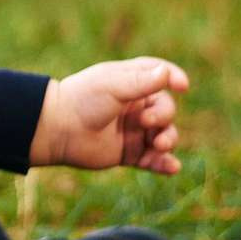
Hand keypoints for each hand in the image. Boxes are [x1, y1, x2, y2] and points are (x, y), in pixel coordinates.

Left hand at [28, 56, 188, 174]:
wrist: (57, 129)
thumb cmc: (83, 100)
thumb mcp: (113, 86)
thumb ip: (141, 82)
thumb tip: (167, 73)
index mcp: (130, 83)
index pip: (160, 75)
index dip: (174, 78)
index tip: (183, 86)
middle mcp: (135, 106)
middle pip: (166, 109)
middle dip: (164, 116)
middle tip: (145, 122)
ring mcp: (133, 131)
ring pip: (164, 135)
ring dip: (168, 140)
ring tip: (158, 145)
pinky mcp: (128, 153)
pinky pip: (153, 160)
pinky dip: (164, 164)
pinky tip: (173, 167)